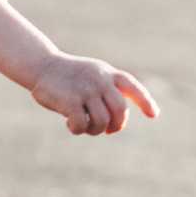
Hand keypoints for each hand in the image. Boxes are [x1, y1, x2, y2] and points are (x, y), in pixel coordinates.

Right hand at [26, 54, 159, 135]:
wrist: (42, 66)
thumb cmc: (70, 76)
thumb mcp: (93, 75)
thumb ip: (108, 92)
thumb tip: (116, 124)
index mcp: (109, 73)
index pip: (133, 87)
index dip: (145, 102)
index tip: (153, 115)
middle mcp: (101, 80)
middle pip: (120, 111)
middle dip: (117, 125)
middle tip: (108, 130)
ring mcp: (86, 90)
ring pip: (102, 122)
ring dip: (94, 130)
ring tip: (84, 126)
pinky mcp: (71, 101)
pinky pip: (82, 125)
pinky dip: (78, 129)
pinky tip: (70, 125)